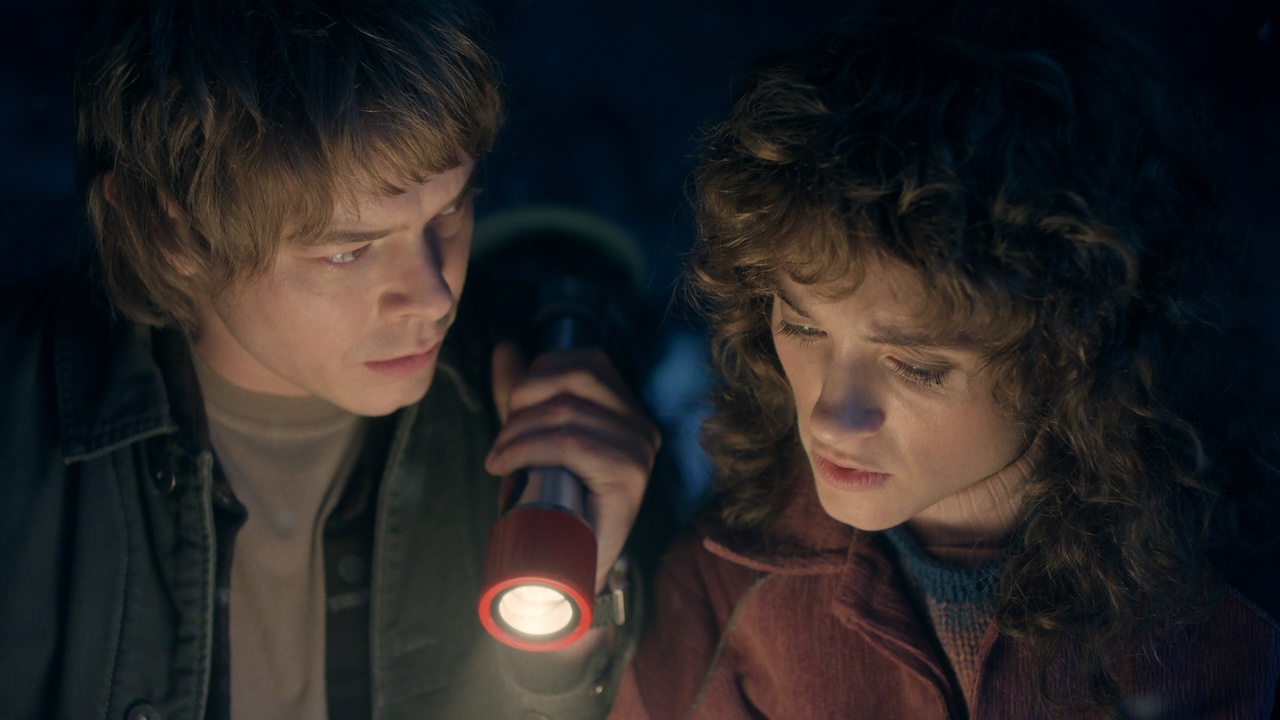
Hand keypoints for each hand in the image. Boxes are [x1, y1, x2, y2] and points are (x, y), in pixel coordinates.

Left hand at [485, 341, 659, 591]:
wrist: (572, 568)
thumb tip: (505, 348)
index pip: (587, 361)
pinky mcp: (628, 475)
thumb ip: (523, 394)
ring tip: (498, 458)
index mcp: (627, 408)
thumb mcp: (535, 436)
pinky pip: (569, 443)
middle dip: (525, 400)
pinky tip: (505, 466)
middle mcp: (641, 424)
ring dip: (517, 432)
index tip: (511, 408)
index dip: (539, 374)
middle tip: (501, 438)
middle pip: (577, 378)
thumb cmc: (556, 503)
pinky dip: (526, 449)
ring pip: (566, 412)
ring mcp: (639, 449)